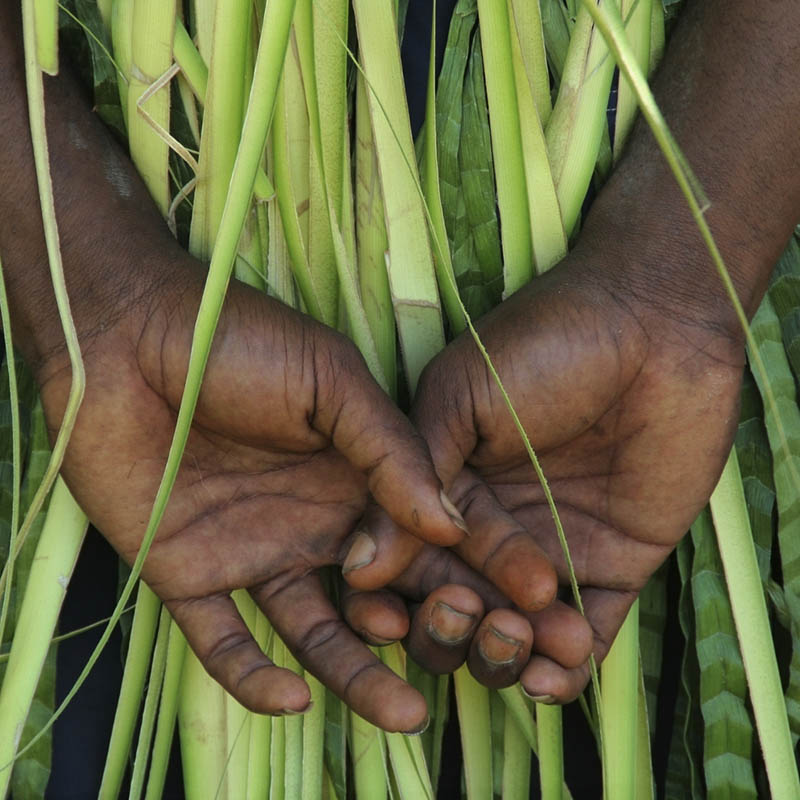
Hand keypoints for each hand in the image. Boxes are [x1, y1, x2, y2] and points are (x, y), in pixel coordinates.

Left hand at [35, 256, 475, 731]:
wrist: (124, 333)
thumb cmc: (236, 340)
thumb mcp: (330, 381)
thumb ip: (389, 449)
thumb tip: (454, 522)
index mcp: (355, 475)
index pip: (429, 535)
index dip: (484, 568)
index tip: (542, 602)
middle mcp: (315, 522)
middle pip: (387, 593)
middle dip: (442, 630)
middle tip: (497, 664)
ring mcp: (255, 552)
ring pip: (317, 630)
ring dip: (360, 673)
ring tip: (409, 713)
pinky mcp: (189, 574)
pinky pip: (225, 641)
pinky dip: (255, 677)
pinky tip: (296, 696)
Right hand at [345, 240, 743, 699]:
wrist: (654, 324)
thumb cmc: (544, 345)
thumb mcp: (460, 397)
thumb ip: (415, 477)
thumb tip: (357, 564)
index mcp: (447, 488)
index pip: (408, 561)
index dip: (389, 598)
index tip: (381, 618)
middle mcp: (493, 528)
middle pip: (454, 605)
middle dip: (449, 628)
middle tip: (462, 611)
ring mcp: (551, 549)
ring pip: (514, 632)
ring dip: (504, 655)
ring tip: (514, 636)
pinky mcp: (611, 565)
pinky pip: (585, 633)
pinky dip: (568, 668)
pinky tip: (555, 672)